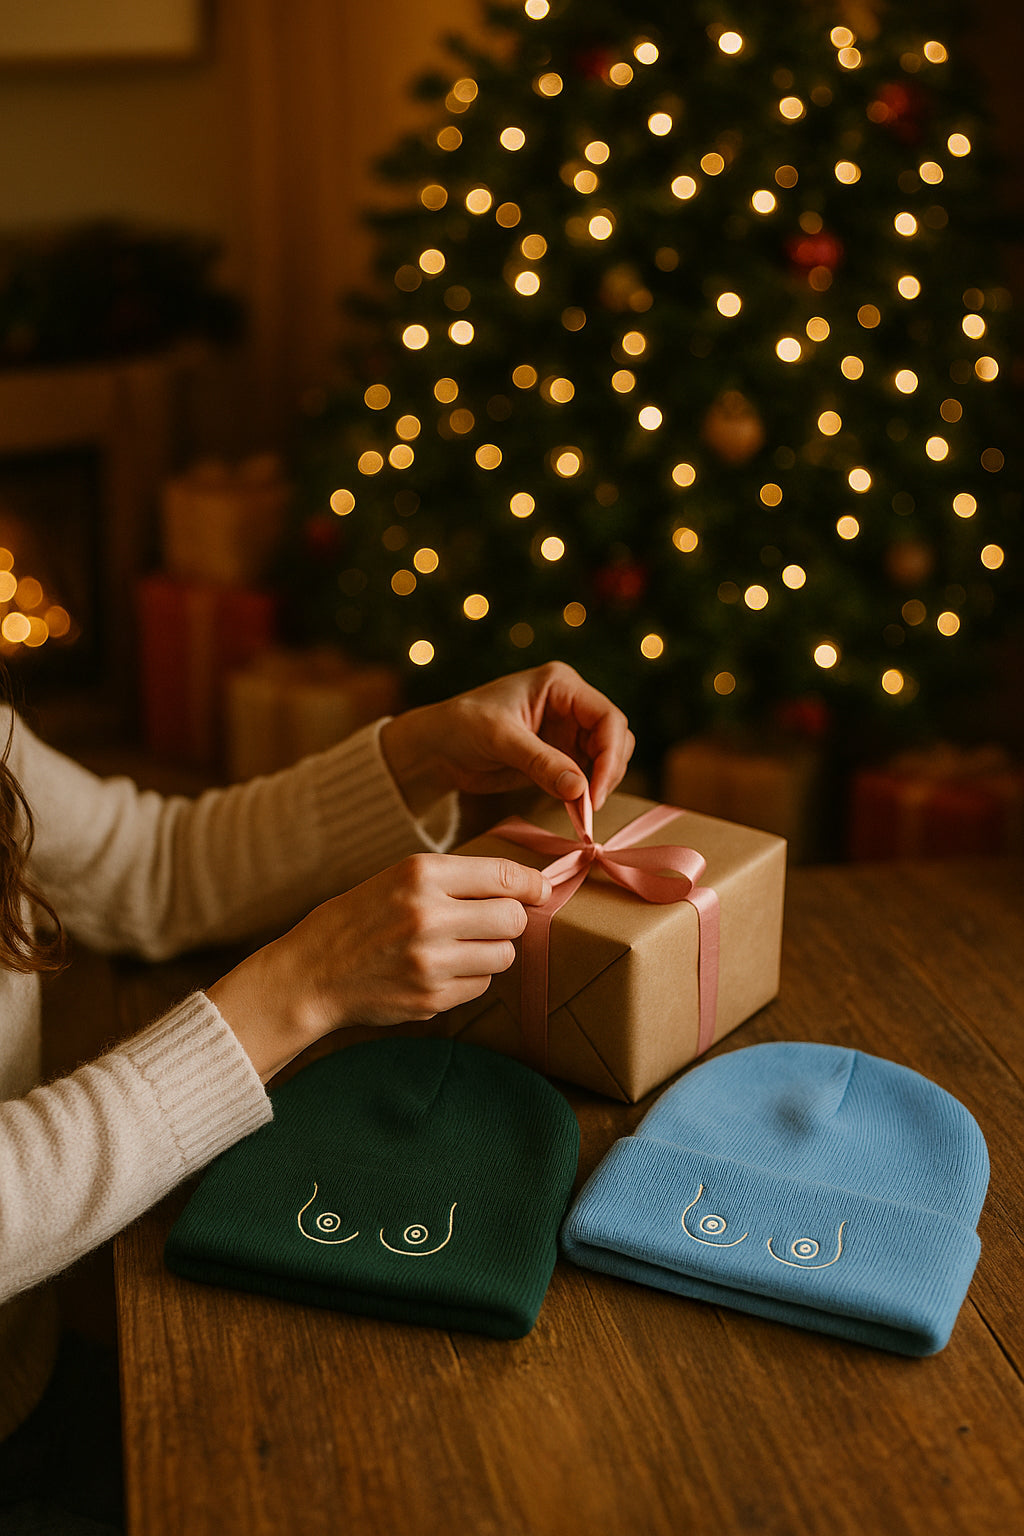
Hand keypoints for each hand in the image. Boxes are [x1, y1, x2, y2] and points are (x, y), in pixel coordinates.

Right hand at [207, 853, 549, 1080]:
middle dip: (512, 920)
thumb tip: (524, 886)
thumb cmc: (359, 918)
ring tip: (461, 947)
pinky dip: (471, 978)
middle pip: (514, 919)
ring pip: (504, 956)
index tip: (539, 890)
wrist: (312, 973)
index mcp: (421, 875)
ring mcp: (431, 961)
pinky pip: (481, 986)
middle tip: (495, 921)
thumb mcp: (398, 879)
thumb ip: (456, 879)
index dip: (531, 884)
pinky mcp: (432, 998)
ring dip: (492, 951)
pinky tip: (441, 970)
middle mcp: (429, 916)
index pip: (504, 876)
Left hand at [380, 661, 633, 815]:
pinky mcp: (561, 756)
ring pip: (607, 759)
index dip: (610, 755)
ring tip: (579, 813)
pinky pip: (587, 776)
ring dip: (599, 785)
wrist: (437, 747)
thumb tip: (581, 789)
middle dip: (608, 772)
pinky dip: (585, 795)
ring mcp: (568, 731)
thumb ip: (541, 763)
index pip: (607, 718)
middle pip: (615, 738)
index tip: (594, 792)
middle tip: (588, 808)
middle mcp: (570, 704)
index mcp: (560, 684)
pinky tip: (574, 811)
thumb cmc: (461, 726)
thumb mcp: (500, 739)